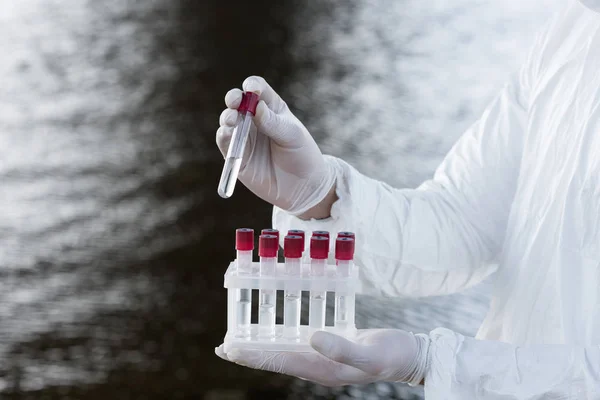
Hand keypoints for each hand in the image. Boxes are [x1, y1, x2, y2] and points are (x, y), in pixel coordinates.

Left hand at [215, 329, 429, 386]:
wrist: (409, 356)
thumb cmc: (390, 356)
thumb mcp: (368, 354)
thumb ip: (341, 349)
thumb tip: (312, 338)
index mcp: (321, 368)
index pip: (278, 361)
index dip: (252, 355)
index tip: (228, 348)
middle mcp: (317, 363)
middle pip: (276, 357)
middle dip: (250, 353)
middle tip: (225, 345)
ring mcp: (323, 356)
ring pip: (285, 349)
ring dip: (264, 344)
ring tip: (244, 338)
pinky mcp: (330, 346)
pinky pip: (301, 340)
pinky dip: (285, 334)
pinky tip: (279, 326)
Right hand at [216, 76, 336, 215]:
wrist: (303, 187)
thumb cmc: (302, 155)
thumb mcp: (292, 136)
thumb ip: (273, 122)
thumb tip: (256, 107)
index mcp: (271, 108)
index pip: (257, 89)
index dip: (252, 86)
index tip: (251, 88)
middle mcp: (255, 120)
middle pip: (237, 102)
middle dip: (233, 98)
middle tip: (234, 101)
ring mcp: (245, 137)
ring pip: (228, 121)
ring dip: (227, 117)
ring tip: (233, 120)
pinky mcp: (237, 156)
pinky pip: (225, 142)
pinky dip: (223, 136)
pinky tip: (228, 133)